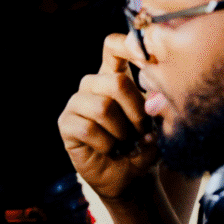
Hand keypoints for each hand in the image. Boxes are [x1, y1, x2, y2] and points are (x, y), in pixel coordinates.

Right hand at [58, 33, 158, 199]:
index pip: (113, 47)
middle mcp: (93, 85)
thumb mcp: (157, 125)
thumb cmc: (144, 146)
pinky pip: (87, 128)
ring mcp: (77, 103)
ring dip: (122, 132)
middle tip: (141, 131)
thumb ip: (156, 108)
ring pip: (103, 107)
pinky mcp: (66, 123)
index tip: (145, 56)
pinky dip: (106, 144)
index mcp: (114, 77)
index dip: (125, 44)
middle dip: (136, 111)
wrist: (129, 178)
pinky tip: (109, 150)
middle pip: (115, 81)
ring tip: (125, 143)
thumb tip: (153, 102)